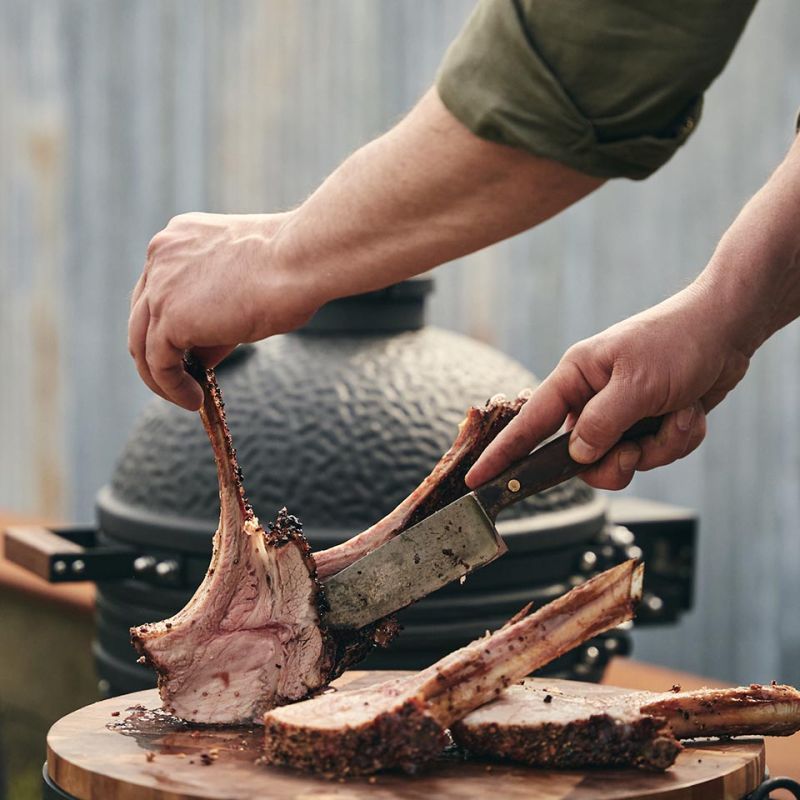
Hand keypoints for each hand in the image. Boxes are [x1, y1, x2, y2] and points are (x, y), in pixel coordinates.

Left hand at [128, 211, 317, 409]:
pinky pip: (159, 364)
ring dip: (162, 378)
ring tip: (188, 399)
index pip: (158, 289)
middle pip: (142, 317)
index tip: (188, 352)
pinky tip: (194, 400)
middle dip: (159, 353)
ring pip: (143, 344)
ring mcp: (160, 286)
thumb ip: (215, 316)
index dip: (169, 325)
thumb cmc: (291, 269)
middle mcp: (160, 255)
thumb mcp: (243, 288)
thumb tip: (201, 356)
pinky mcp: (169, 317)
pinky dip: (172, 387)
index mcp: (178, 238)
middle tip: (181, 381)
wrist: (301, 259)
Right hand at [466, 283, 750, 489]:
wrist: (728, 329)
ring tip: (676, 416)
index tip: (477, 479)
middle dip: (615, 461)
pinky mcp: (647, 424)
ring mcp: (620, 414)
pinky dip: (676, 439)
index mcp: (575, 378)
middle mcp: (591, 398)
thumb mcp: (637, 384)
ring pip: (622, 461)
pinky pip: (653, 454)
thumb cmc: (677, 341)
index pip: (529, 423)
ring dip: (657, 447)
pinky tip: (689, 412)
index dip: (502, 453)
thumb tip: (578, 455)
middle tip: (635, 450)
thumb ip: (601, 424)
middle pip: (581, 457)